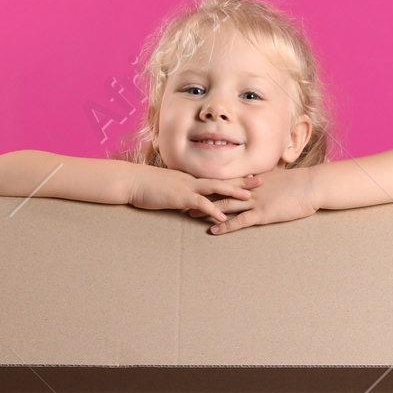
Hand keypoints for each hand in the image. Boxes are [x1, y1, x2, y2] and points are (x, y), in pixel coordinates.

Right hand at [130, 166, 256, 221]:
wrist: (131, 181)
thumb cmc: (146, 185)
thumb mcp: (167, 188)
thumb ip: (180, 193)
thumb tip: (188, 201)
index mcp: (191, 178)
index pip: (217, 176)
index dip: (234, 177)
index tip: (250, 176)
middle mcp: (192, 180)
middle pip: (222, 179)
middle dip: (242, 180)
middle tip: (261, 180)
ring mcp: (187, 187)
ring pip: (215, 188)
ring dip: (233, 192)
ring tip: (249, 197)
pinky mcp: (179, 196)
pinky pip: (199, 203)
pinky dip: (212, 209)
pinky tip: (223, 217)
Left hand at [195, 165, 317, 234]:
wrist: (313, 185)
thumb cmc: (300, 183)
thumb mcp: (279, 179)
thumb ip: (265, 182)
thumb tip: (256, 182)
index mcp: (254, 180)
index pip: (228, 180)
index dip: (211, 183)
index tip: (197, 185)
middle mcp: (251, 188)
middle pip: (221, 190)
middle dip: (203, 195)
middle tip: (186, 198)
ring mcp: (256, 201)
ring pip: (226, 204)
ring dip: (208, 209)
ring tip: (191, 214)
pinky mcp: (263, 213)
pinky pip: (240, 220)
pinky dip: (226, 224)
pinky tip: (214, 230)